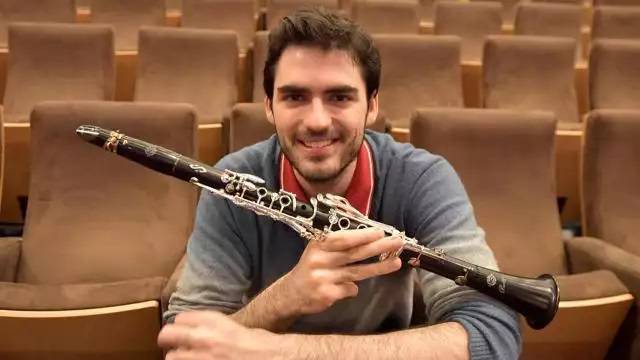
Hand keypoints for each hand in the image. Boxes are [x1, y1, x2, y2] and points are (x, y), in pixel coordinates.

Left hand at [158, 310, 277, 359]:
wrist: (271, 357)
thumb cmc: (260, 344)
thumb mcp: (236, 328)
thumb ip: (215, 329)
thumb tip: (201, 336)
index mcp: (214, 321)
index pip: (181, 318)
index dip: (181, 326)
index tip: (182, 331)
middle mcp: (204, 337)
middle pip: (168, 335)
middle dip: (168, 340)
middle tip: (172, 346)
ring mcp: (202, 356)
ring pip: (171, 357)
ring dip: (176, 358)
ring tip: (184, 358)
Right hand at [278, 228, 402, 315]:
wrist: (291, 293)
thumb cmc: (312, 267)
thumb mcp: (319, 250)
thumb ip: (339, 245)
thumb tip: (370, 237)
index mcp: (318, 244)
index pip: (342, 238)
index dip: (362, 235)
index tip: (380, 232)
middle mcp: (319, 259)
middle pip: (354, 253)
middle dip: (378, 247)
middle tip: (397, 242)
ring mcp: (322, 278)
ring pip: (357, 272)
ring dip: (379, 267)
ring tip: (397, 262)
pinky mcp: (327, 294)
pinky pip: (350, 289)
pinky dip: (353, 288)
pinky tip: (351, 287)